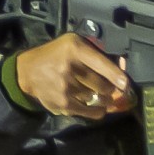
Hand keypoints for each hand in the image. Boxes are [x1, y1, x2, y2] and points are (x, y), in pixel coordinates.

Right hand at [10, 31, 132, 120]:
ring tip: (102, 96)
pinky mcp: (62, 104)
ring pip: (97, 99)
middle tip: (111, 88)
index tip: (125, 84)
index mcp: (74, 49)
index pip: (100, 63)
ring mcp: (65, 88)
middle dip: (111, 89)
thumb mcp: (73, 43)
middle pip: (102, 85)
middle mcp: (70, 68)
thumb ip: (95, 52)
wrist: (28, 72)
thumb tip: (120, 68)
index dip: (115, 75)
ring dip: (104, 99)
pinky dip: (97, 111)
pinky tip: (98, 107)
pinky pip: (88, 111)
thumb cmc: (56, 54)